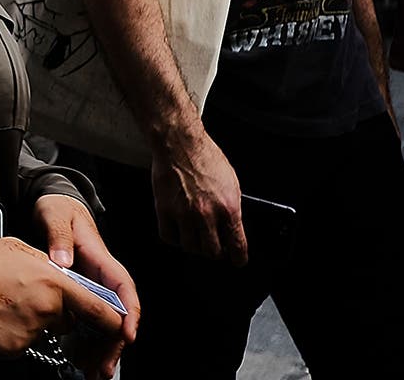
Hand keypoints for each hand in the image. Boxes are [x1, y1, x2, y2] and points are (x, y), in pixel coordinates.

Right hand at [0, 236, 125, 359]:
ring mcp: (31, 332)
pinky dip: (14, 334)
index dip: (111, 318)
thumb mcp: (18, 248)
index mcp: (53, 282)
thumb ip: (46, 264)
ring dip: (32, 322)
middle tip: (25, 298)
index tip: (119, 324)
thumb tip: (59, 272)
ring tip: (4, 305)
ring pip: (43, 331)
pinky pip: (23, 343)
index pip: (95, 307)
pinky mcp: (15, 348)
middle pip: (66, 320)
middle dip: (54, 313)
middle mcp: (47, 310)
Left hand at [33, 194, 138, 376]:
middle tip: (104, 366)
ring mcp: (92, 288)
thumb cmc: (58, 209)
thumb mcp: (55, 215)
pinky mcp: (79, 295)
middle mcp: (101, 277)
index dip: (129, 312)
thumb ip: (59, 236)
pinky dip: (86, 341)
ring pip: (104, 323)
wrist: (51, 208)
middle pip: (117, 314)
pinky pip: (87, 321)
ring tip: (94, 371)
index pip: (123, 288)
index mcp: (102, 260)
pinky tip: (81, 359)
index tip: (126, 333)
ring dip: (101, 348)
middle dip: (115, 342)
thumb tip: (64, 260)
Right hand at [150, 129, 247, 264]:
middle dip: (216, 251)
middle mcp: (206, 214)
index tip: (237, 260)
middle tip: (215, 246)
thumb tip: (233, 228)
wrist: (179, 143)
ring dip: (195, 245)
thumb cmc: (205, 157)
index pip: (237, 246)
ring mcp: (183, 214)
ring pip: (190, 247)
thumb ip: (232, 208)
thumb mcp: (232, 183)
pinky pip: (168, 237)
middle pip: (212, 251)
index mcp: (228, 207)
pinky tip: (179, 231)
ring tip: (196, 236)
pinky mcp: (164, 210)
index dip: (239, 257)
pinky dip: (174, 238)